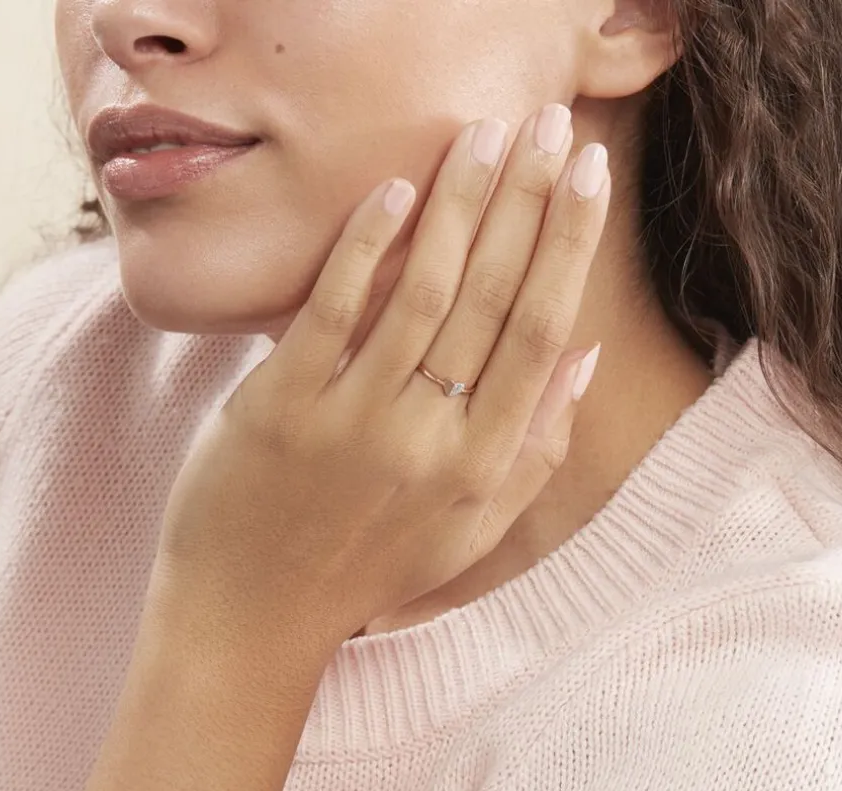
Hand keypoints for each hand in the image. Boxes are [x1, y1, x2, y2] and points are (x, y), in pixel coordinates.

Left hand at [157, 105, 609, 650]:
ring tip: (484, 134)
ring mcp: (353, 420)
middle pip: (493, 298)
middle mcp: (428, 440)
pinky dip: (366, 246)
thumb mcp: (471, 531)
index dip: (569, 246)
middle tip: (551, 123)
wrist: (254, 616)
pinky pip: (332, 309)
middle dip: (529, 200)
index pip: (541, 334)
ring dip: (460, 203)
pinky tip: (396, 192)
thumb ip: (536, 449)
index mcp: (481, 467)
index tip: (587, 176)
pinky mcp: (281, 406)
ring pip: (423, 291)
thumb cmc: (368, 570)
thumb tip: (583, 357)